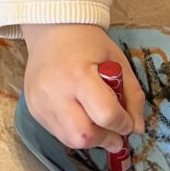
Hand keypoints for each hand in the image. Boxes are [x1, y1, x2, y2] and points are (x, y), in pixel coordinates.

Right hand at [22, 23, 146, 152]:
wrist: (52, 30)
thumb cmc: (88, 44)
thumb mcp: (118, 61)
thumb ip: (133, 95)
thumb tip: (136, 129)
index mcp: (80, 75)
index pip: (105, 114)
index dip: (123, 124)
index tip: (128, 123)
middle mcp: (55, 92)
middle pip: (83, 136)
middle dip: (104, 140)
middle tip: (115, 135)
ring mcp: (40, 102)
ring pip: (69, 140)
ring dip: (89, 138)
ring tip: (98, 124)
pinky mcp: (33, 109)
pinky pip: (57, 132)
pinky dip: (73, 130)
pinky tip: (79, 115)